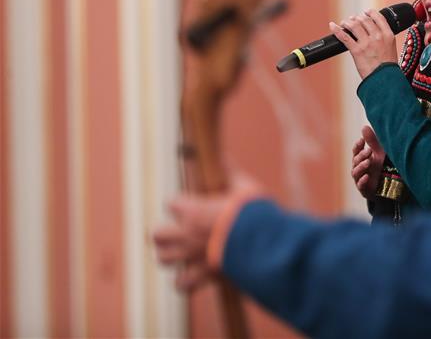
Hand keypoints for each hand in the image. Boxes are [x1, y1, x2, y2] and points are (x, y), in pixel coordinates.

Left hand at [152, 171, 262, 291]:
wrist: (264, 244)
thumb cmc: (255, 212)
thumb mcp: (245, 187)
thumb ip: (230, 173)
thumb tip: (223, 155)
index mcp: (193, 211)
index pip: (171, 203)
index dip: (180, 203)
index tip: (191, 202)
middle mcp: (186, 235)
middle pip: (157, 235)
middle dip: (165, 232)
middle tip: (178, 229)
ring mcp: (192, 258)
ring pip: (163, 259)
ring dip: (170, 255)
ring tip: (182, 251)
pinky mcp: (203, 276)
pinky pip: (182, 285)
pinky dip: (184, 281)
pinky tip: (192, 274)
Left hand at [330, 9, 397, 79]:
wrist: (385, 80)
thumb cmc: (387, 68)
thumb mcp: (391, 48)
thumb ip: (384, 39)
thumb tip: (374, 32)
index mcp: (388, 35)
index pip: (378, 17)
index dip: (370, 12)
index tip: (365, 12)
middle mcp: (378, 37)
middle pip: (364, 19)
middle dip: (357, 17)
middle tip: (353, 19)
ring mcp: (367, 43)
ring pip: (354, 25)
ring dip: (347, 22)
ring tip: (345, 23)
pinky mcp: (357, 50)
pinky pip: (344, 36)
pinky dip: (337, 30)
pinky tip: (332, 26)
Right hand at [350, 125, 384, 199]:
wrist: (389, 187)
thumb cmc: (383, 167)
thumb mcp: (379, 153)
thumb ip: (372, 141)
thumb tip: (364, 126)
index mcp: (361, 159)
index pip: (356, 151)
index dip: (357, 146)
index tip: (362, 140)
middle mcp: (359, 169)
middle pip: (355, 161)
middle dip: (361, 155)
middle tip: (369, 151)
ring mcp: (360, 179)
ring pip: (356, 172)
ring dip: (361, 166)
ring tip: (368, 162)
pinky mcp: (364, 190)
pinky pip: (360, 185)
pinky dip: (362, 181)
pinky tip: (367, 176)